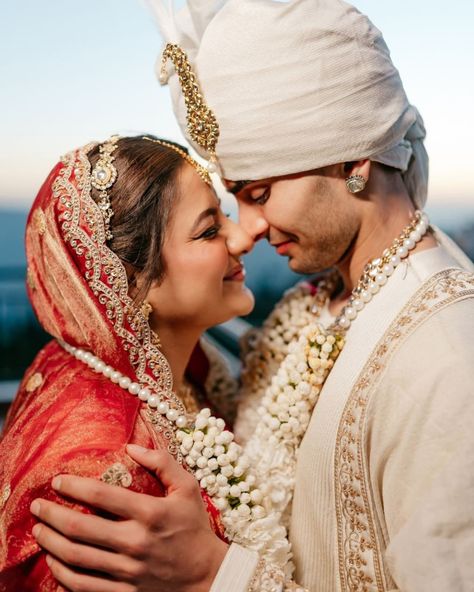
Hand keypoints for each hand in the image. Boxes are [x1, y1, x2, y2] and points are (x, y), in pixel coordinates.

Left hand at [30, 445, 228, 591]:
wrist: (207, 576)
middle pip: (81, 529)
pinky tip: (54, 560)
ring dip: (50, 543)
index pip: (102, 496)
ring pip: (76, 558)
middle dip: (52, 515)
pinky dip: (62, 574)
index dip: (74, 486)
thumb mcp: (187, 488)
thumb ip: (162, 462)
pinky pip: (83, 586)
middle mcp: (136, 542)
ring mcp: (128, 571)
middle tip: (37, 506)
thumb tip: (131, 447)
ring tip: (39, 530)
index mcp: (151, 513)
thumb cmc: (195, 527)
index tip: (57, 481)